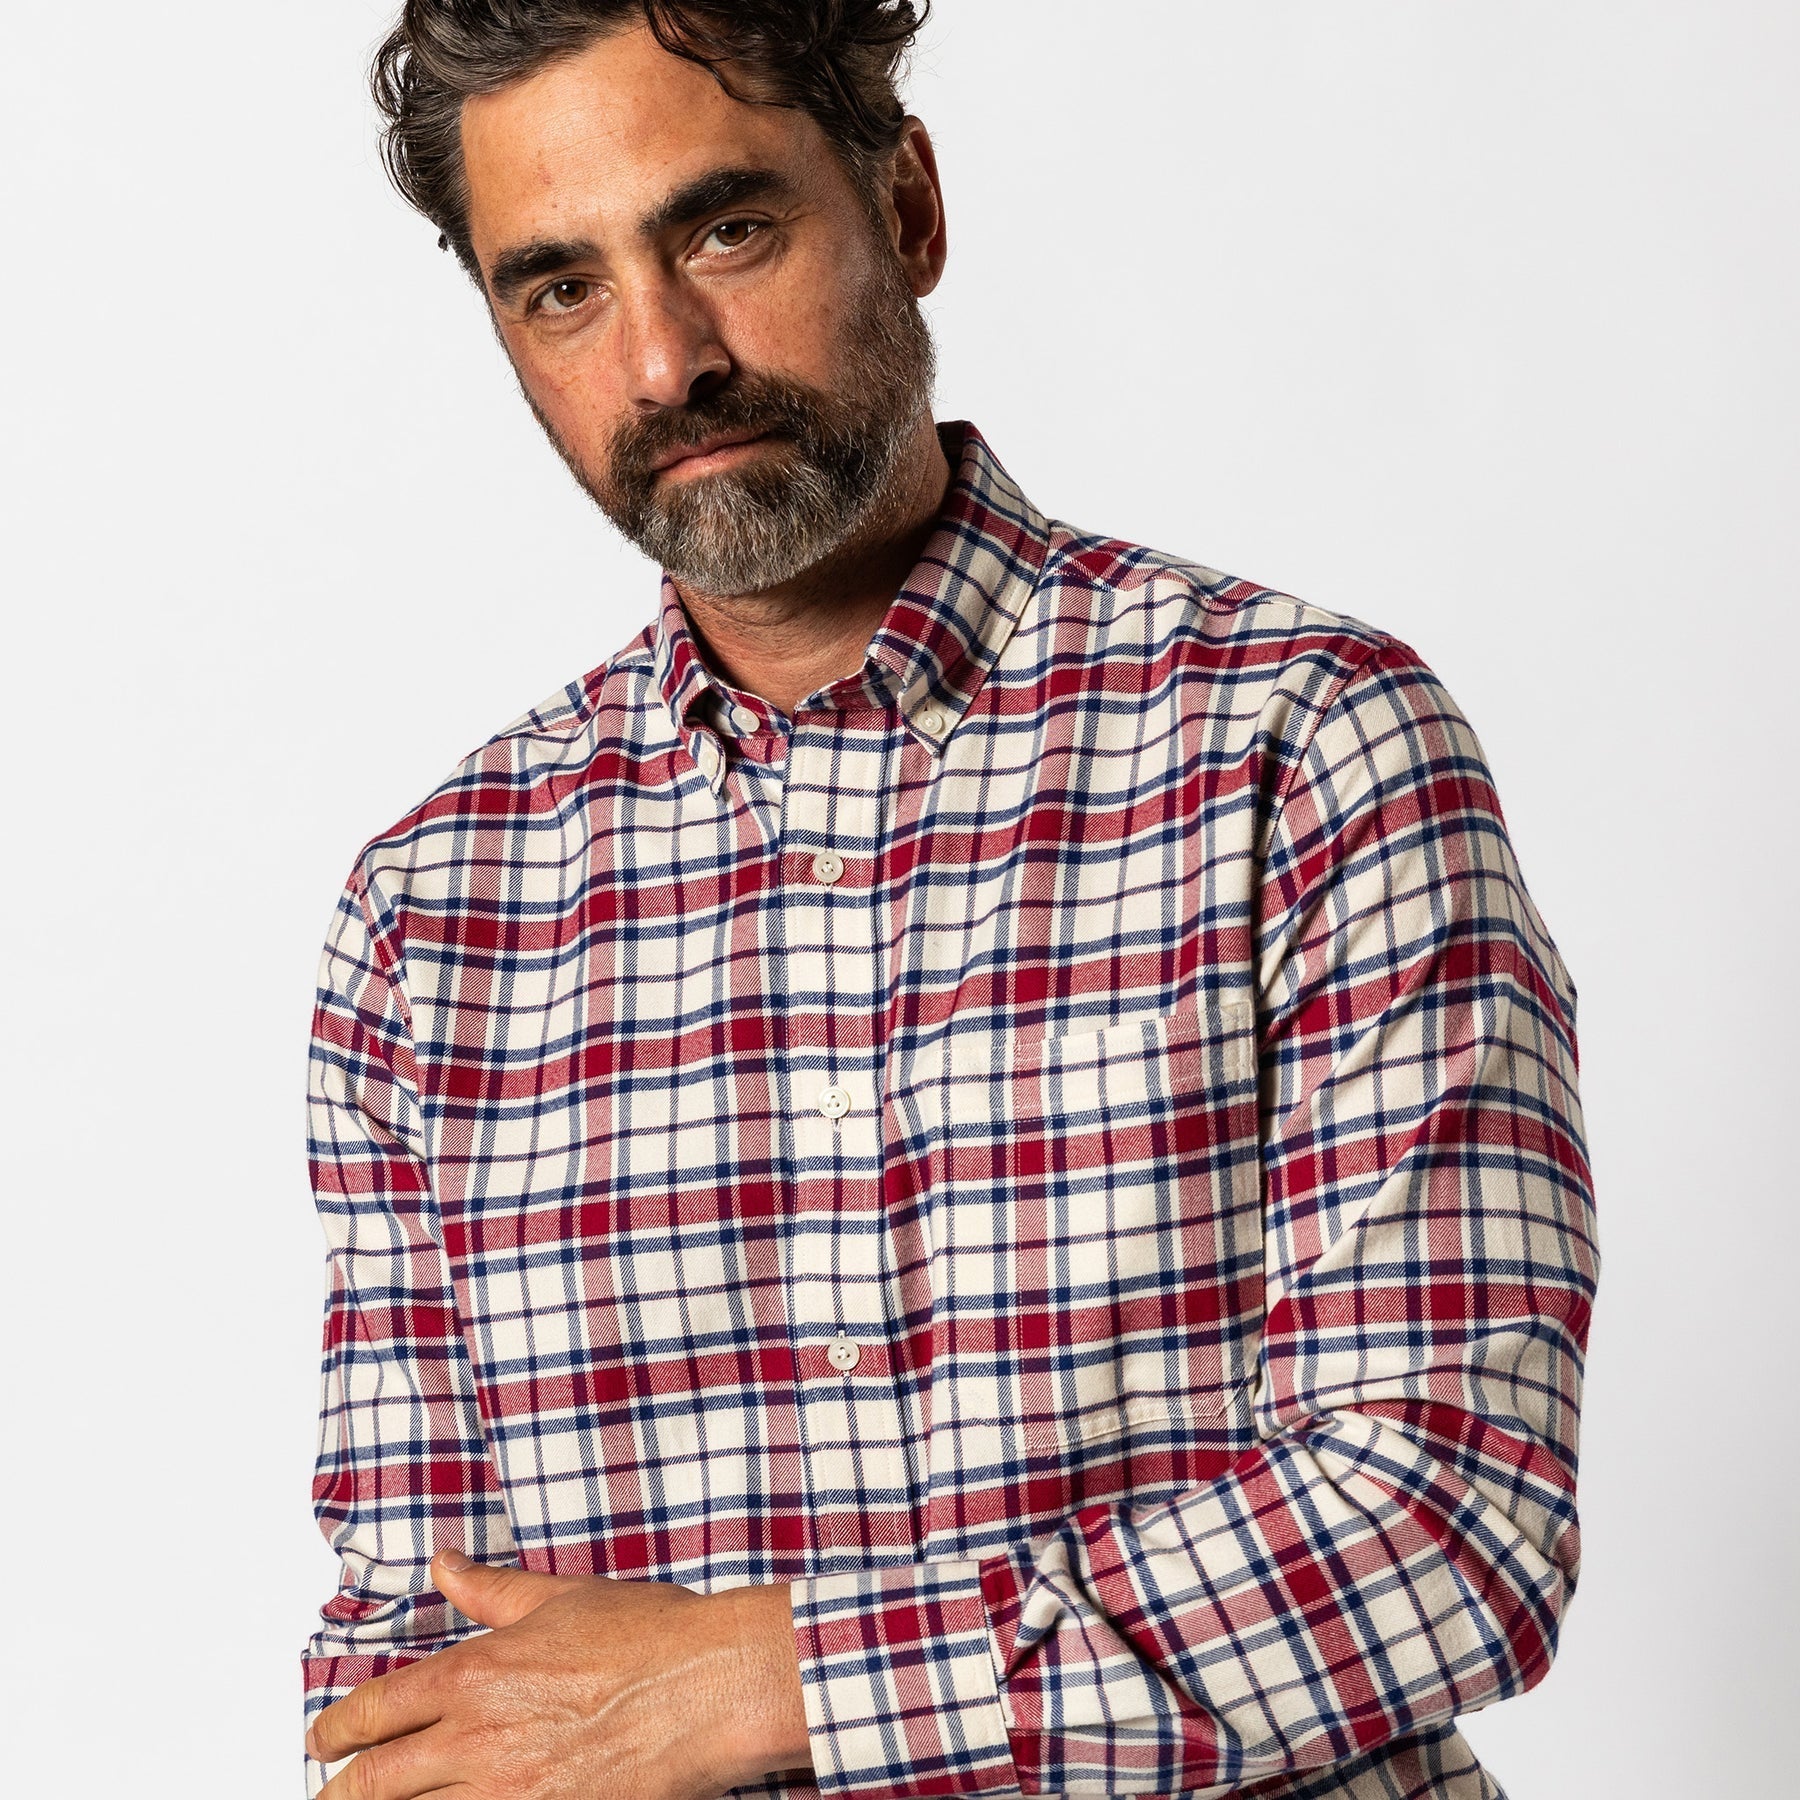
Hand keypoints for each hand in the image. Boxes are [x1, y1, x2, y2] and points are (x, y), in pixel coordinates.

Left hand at [306, 1549, 811, 1799]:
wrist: (709, 1685)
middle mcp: (475, 1741)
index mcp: (473, 1676)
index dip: (334, 1731)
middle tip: (324, 1798)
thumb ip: (489, 1587)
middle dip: (337, 1796)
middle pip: (372, 1785)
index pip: (373, 1712)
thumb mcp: (559, 1597)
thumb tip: (445, 1562)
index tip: (321, 1740)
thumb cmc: (646, 1635)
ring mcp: (506, 1794)